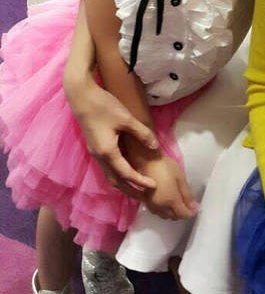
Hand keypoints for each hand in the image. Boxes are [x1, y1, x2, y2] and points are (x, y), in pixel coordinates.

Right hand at [67, 79, 158, 197]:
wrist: (81, 96)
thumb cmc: (103, 106)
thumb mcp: (126, 118)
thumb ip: (142, 133)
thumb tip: (155, 147)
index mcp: (107, 152)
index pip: (126, 173)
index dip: (140, 181)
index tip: (153, 186)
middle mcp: (99, 156)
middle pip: (115, 181)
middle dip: (130, 190)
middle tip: (145, 197)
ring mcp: (95, 153)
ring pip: (109, 175)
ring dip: (123, 184)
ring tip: (137, 188)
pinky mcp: (94, 147)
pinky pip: (106, 168)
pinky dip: (117, 174)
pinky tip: (126, 172)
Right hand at [143, 156, 196, 220]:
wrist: (146, 161)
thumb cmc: (164, 166)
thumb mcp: (180, 178)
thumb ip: (187, 194)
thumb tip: (193, 206)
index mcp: (171, 200)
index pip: (183, 214)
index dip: (190, 212)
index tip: (194, 207)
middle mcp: (160, 207)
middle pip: (174, 217)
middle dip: (181, 213)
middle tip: (186, 203)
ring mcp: (152, 205)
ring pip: (165, 216)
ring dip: (172, 213)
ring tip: (177, 202)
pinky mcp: (145, 202)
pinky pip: (157, 212)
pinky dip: (163, 210)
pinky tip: (166, 201)